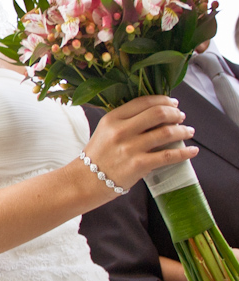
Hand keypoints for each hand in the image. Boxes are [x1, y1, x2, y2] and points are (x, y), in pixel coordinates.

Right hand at [83, 95, 197, 189]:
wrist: (87, 180)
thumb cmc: (99, 154)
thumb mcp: (106, 129)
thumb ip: (126, 120)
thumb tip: (156, 113)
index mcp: (112, 118)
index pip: (143, 102)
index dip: (163, 100)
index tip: (173, 103)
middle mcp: (121, 130)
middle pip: (158, 114)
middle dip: (175, 113)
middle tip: (181, 117)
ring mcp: (130, 148)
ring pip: (166, 133)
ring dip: (183, 131)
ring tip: (188, 131)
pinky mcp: (139, 165)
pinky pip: (168, 156)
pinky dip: (184, 152)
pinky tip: (192, 151)